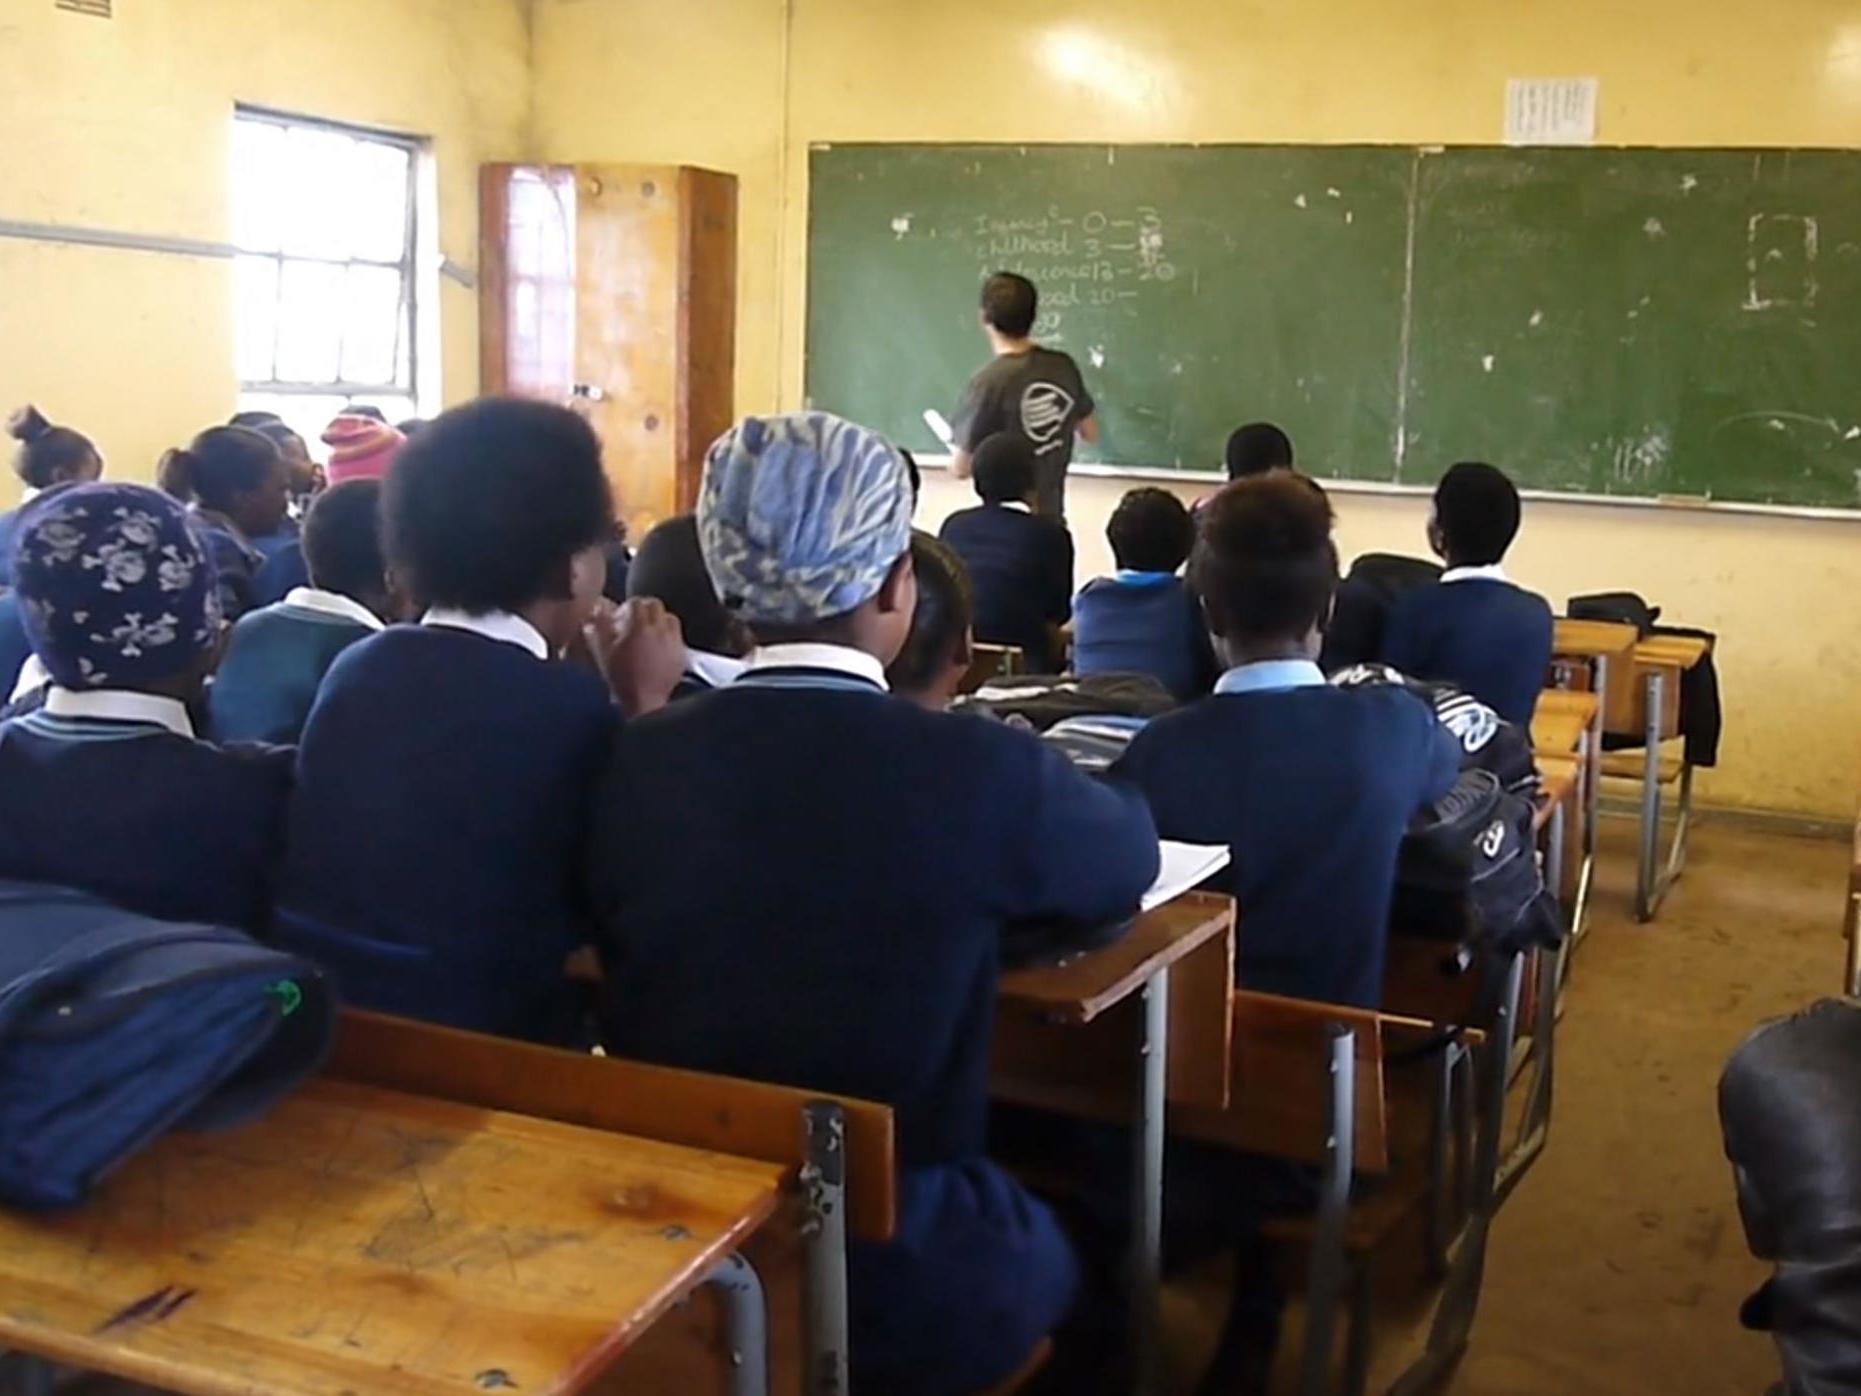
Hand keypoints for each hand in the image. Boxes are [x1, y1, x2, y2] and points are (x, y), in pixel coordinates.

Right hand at [594, 597, 685, 716]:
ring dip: (658, 621)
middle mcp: (660, 632)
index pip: (637, 602)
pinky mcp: (681, 657)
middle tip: (633, 620)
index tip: (620, 617)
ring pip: (670, 619)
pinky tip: (658, 648)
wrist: (643, 705)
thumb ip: (600, 628)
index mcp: (640, 628)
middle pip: (656, 606)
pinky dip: (668, 637)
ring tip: (648, 632)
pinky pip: (677, 637)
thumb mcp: (603, 653)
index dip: (626, 607)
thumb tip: (598, 611)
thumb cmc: (621, 682)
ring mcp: (674, 643)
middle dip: (643, 609)